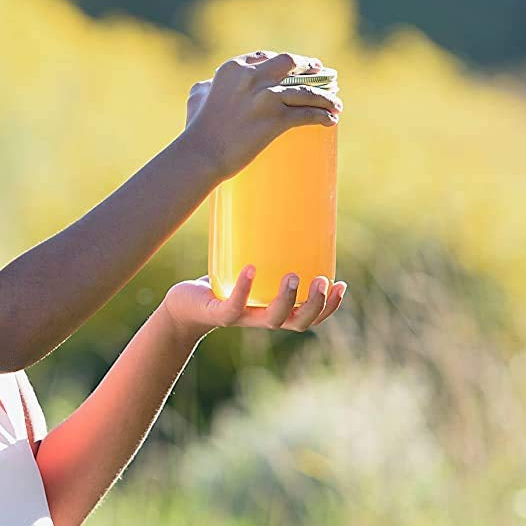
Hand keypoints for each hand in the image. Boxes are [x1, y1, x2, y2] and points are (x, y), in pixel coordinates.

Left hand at [161, 266, 345, 338]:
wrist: (183, 305)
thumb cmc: (220, 282)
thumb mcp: (248, 266)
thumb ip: (265, 249)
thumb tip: (279, 204)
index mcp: (276, 311)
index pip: (311, 316)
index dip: (329, 306)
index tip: (341, 285)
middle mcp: (263, 319)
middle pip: (299, 322)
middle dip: (315, 304)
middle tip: (322, 281)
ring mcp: (242, 318)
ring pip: (272, 320)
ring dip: (287, 300)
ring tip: (293, 276)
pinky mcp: (219, 314)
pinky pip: (234, 306)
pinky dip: (244, 289)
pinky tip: (251, 269)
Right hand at [183, 49, 340, 179]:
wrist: (201, 153)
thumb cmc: (196, 128)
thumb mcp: (198, 96)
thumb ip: (207, 86)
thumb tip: (209, 85)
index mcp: (234, 68)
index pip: (266, 56)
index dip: (284, 61)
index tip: (296, 66)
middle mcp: (252, 77)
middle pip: (290, 63)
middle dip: (310, 66)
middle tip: (323, 74)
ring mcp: (266, 97)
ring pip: (306, 90)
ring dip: (326, 96)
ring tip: (335, 104)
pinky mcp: (276, 119)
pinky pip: (308, 113)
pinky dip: (323, 116)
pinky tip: (331, 120)